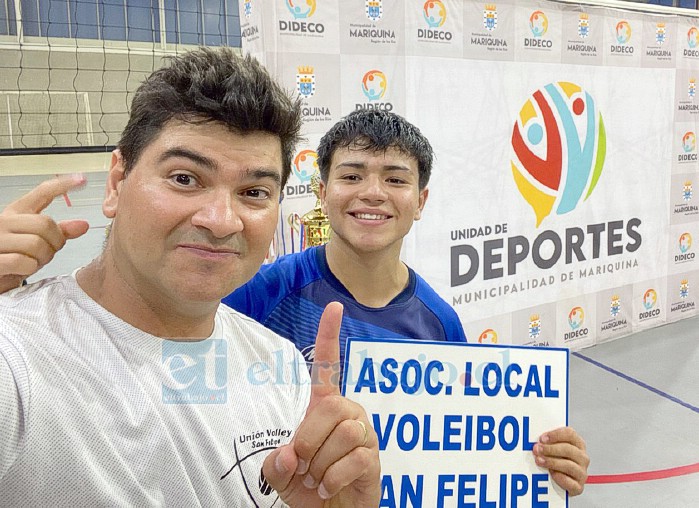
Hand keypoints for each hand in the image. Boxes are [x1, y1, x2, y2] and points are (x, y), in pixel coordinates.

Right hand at [0, 175, 88, 292]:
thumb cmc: (13, 256)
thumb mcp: (35, 241)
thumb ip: (58, 232)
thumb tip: (83, 225)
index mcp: (16, 212)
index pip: (42, 193)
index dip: (63, 185)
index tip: (82, 179)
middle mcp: (4, 221)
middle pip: (45, 224)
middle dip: (54, 243)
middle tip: (46, 253)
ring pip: (36, 244)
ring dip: (42, 258)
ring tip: (33, 262)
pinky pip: (22, 261)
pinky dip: (28, 268)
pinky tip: (21, 269)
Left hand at [262, 302, 380, 506]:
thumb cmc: (307, 487)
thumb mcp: (280, 473)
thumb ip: (276, 461)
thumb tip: (289, 454)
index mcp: (325, 406)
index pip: (329, 366)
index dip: (330, 336)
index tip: (334, 306)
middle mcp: (348, 413)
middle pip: (330, 407)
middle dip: (308, 439)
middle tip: (303, 464)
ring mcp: (364, 434)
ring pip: (343, 432)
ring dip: (321, 463)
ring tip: (319, 477)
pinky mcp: (374, 458)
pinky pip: (352, 459)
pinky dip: (332, 479)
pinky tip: (330, 487)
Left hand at [533, 426, 588, 495]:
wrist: (559, 483)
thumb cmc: (555, 460)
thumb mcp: (553, 448)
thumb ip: (548, 442)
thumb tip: (536, 439)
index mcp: (578, 444)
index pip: (570, 434)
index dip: (555, 435)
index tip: (542, 438)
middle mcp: (582, 457)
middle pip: (568, 449)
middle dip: (550, 449)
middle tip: (537, 449)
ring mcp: (581, 472)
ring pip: (568, 465)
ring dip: (552, 462)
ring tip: (539, 461)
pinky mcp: (578, 487)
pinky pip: (570, 482)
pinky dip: (559, 477)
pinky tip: (551, 474)